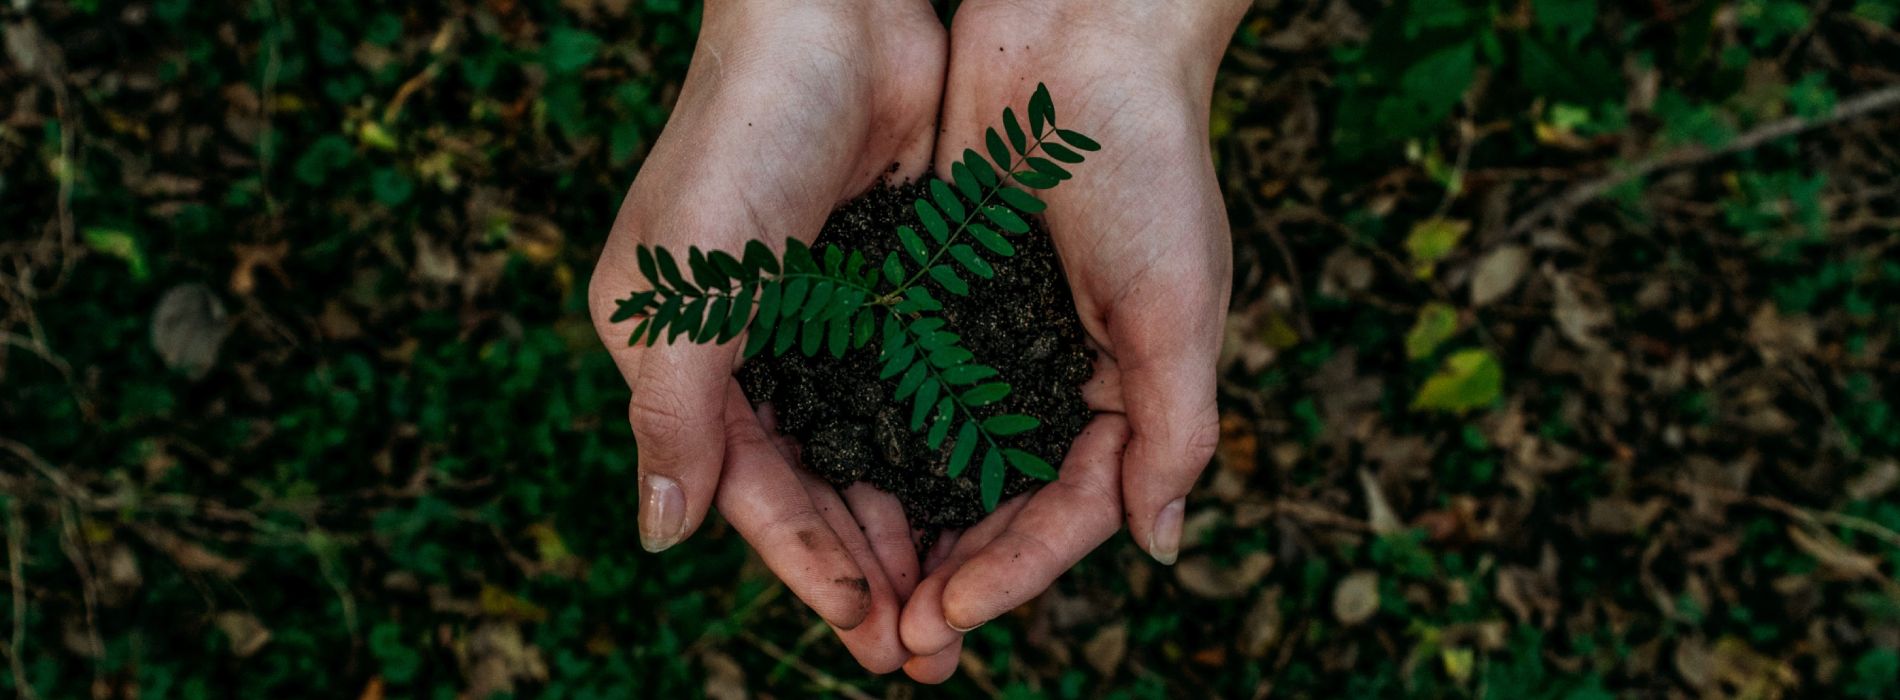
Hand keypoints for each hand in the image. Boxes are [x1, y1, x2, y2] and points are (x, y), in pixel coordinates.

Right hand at [586, 0, 944, 672]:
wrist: (831, 19)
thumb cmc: (741, 140)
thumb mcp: (686, 288)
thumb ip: (676, 415)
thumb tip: (661, 540)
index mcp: (684, 359)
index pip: (752, 492)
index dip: (808, 568)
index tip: (867, 637)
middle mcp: (752, 352)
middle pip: (815, 488)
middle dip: (867, 571)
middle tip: (926, 652)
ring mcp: (825, 323)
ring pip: (871, 453)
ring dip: (910, 527)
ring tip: (958, 602)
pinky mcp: (889, 290)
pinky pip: (917, 393)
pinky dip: (943, 451)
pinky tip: (983, 503)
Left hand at [897, 0, 1246, 681]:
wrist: (1080, 34)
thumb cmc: (1147, 164)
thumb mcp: (1178, 307)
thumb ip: (1175, 430)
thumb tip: (1159, 548)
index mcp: (1129, 387)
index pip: (1073, 509)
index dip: (1016, 571)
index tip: (949, 616)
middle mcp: (1060, 373)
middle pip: (1003, 502)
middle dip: (956, 573)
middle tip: (898, 642)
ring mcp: (996, 335)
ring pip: (946, 458)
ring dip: (909, 527)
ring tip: (861, 592)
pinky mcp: (940, 292)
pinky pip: (905, 386)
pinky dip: (877, 439)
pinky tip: (833, 485)